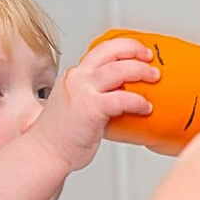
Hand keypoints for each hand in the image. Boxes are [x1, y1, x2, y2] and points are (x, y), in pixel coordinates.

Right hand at [30, 37, 160, 173]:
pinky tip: (145, 107)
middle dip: (134, 50)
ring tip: (154, 77)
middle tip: (150, 59)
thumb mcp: (78, 106)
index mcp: (75, 76)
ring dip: (140, 71)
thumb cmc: (61, 136)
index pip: (101, 50)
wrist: (45, 152)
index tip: (139, 52)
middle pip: (110, 51)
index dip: (123, 47)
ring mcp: (83, 91)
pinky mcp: (91, 108)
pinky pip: (121, 98)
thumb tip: (120, 99)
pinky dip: (137, 101)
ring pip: (118, 69)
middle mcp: (78, 78)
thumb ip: (96, 98)